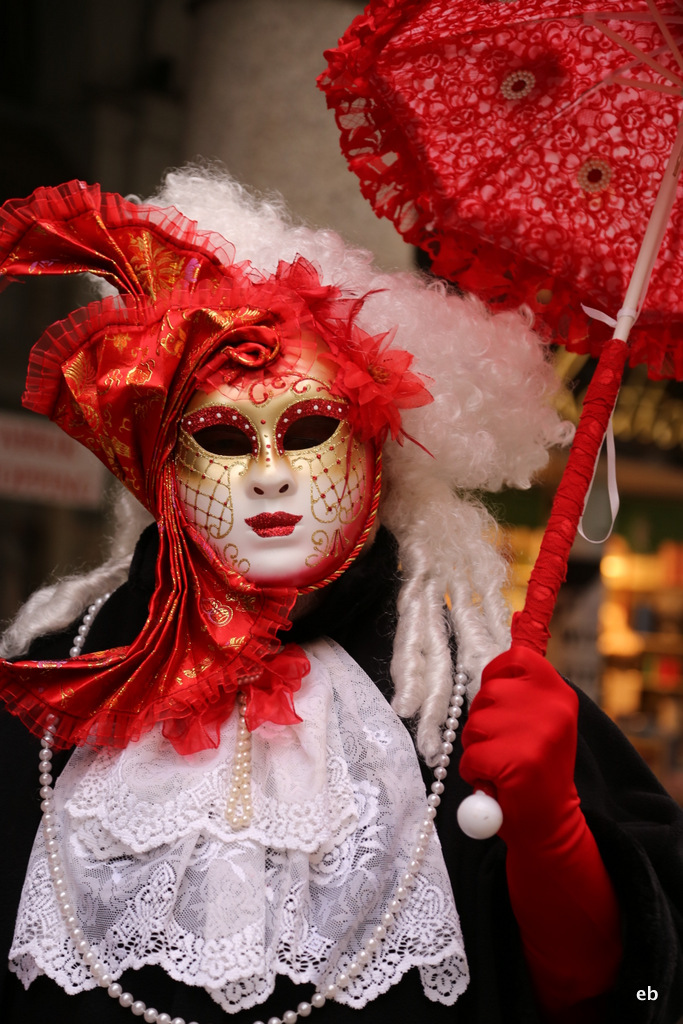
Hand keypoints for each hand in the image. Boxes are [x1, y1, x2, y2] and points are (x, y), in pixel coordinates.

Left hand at [459, 644, 579, 846]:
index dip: (497, 679)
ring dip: (478, 748)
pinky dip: (474, 773)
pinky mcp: (516, 762)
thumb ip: (528, 681)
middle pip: (488, 694)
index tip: (502, 703)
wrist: (552, 823)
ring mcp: (535, 734)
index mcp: (559, 693)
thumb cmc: (539, 766)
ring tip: (503, 766)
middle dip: (484, 722)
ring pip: (475, 725)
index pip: (516, 659)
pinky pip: (471, 756)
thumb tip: (519, 617)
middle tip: (506, 747)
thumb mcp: (543, 716)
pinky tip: (496, 783)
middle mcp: (552, 708)